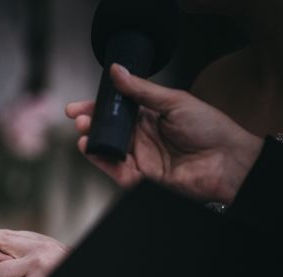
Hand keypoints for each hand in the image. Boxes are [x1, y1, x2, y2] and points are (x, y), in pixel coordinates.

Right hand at [66, 64, 263, 204]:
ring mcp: (141, 157)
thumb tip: (117, 71)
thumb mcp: (174, 101)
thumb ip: (142, 90)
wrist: (227, 161)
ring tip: (83, 132)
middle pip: (108, 130)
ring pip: (108, 150)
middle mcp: (143, 137)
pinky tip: (92, 149)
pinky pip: (116, 171)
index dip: (96, 107)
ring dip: (92, 141)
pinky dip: (102, 162)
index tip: (77, 107)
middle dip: (90, 124)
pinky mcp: (142, 178)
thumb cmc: (209, 129)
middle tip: (78, 118)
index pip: (116, 110)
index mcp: (150, 116)